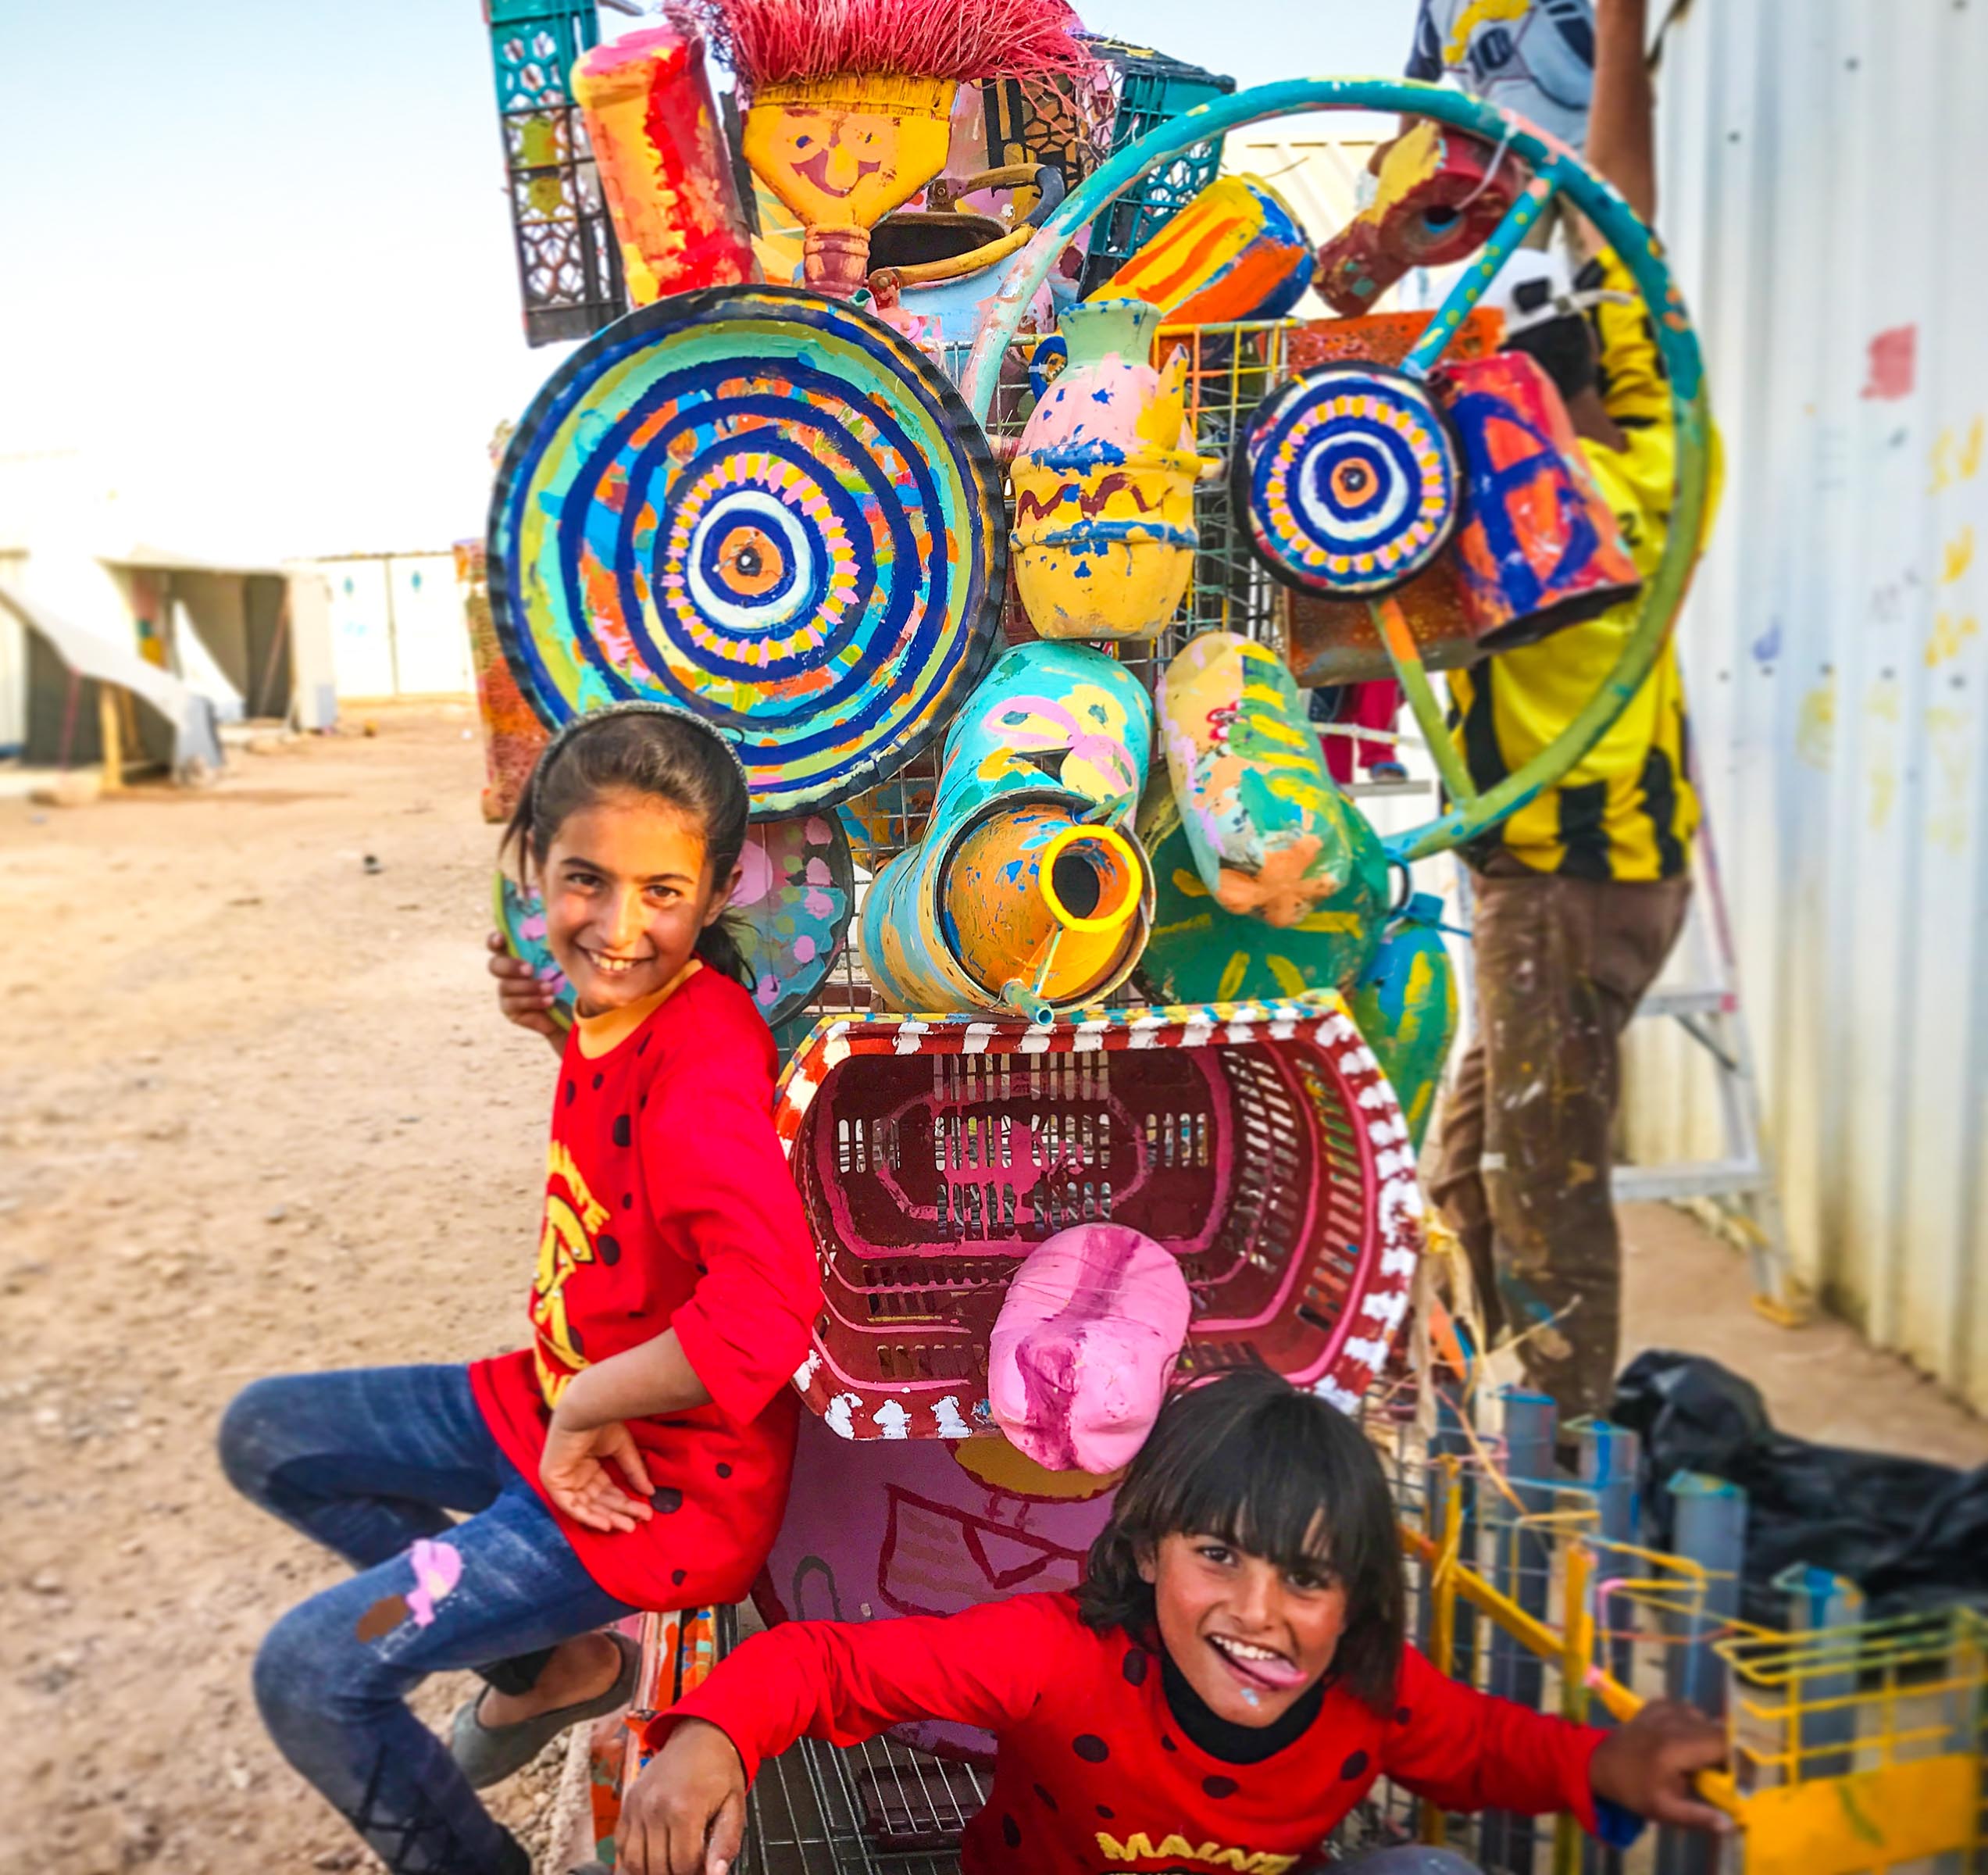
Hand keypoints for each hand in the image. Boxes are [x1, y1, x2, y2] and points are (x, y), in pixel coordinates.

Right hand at [487, 928, 561, 1039]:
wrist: (571, 1009)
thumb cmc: (566, 975)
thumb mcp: (562, 960)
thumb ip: (554, 946)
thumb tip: (558, 931)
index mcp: (514, 953)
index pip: (496, 943)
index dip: (494, 940)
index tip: (502, 939)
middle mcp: (506, 971)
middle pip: (494, 965)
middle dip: (511, 966)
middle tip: (530, 969)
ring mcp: (506, 991)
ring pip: (506, 986)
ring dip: (529, 986)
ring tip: (550, 988)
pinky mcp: (510, 1009)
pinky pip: (514, 1004)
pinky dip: (532, 1001)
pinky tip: (549, 1000)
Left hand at [539, 1414, 654, 1533]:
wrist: (584, 1410)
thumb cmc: (601, 1422)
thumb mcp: (622, 1449)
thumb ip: (633, 1471)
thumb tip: (650, 1493)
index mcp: (589, 1465)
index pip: (608, 1491)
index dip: (626, 1502)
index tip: (645, 1511)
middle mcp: (575, 1474)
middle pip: (599, 1501)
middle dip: (619, 1512)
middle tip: (638, 1523)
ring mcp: (563, 1479)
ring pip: (586, 1507)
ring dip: (607, 1517)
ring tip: (627, 1526)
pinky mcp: (553, 1482)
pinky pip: (570, 1506)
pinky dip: (588, 1516)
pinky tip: (606, 1524)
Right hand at [618, 1718, 747, 1874]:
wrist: (700, 1735)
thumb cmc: (720, 1770)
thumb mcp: (734, 1804)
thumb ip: (725, 1843)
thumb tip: (715, 1874)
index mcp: (684, 1809)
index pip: (683, 1865)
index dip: (695, 1873)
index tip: (703, 1867)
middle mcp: (655, 1809)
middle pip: (657, 1868)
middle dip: (675, 1874)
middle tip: (689, 1865)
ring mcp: (637, 1806)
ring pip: (634, 1863)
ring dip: (653, 1871)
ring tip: (671, 1864)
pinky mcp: (627, 1804)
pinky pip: (621, 1846)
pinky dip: (633, 1859)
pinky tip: (652, 1856)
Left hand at [1589, 1700, 1732, 1832]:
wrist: (1598, 1762)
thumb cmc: (1632, 1788)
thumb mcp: (1663, 1810)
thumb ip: (1697, 1816)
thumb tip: (1729, 1823)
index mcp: (1676, 1748)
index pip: (1723, 1743)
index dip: (1736, 1759)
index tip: (1734, 1778)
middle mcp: (1673, 1722)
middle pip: (1717, 1729)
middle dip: (1724, 1751)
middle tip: (1715, 1773)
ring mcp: (1663, 1709)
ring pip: (1703, 1717)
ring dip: (1708, 1736)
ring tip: (1696, 1758)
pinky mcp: (1656, 1704)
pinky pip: (1686, 1709)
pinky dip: (1691, 1722)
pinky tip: (1682, 1739)